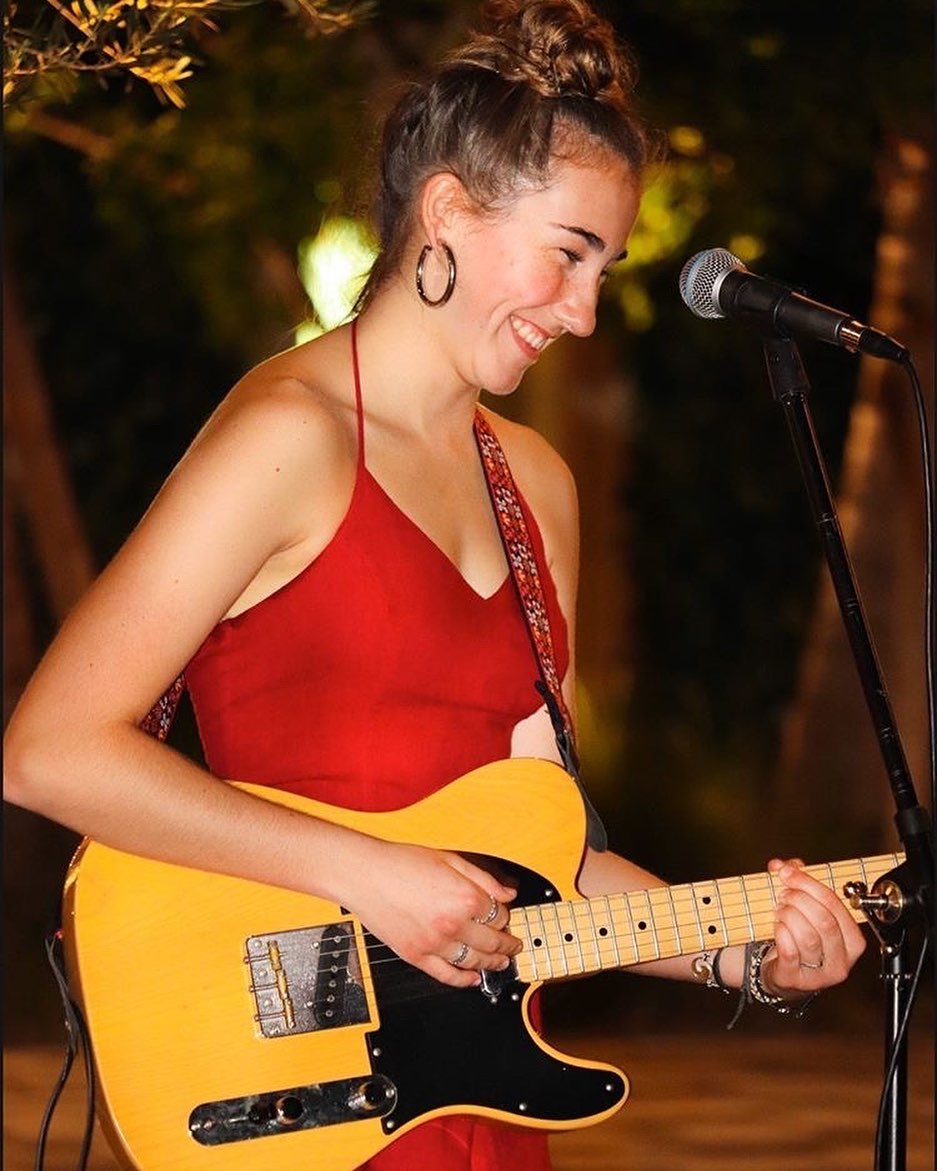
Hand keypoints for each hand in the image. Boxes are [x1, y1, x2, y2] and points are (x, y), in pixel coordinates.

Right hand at [341, 837, 520, 988]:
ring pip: (475, 961)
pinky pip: (447, 975)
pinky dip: (464, 980)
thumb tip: (507, 892)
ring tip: (502, 962)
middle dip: (508, 943)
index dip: (506, 915)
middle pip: (493, 941)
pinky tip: (473, 979)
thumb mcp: (449, 860)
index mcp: (465, 897)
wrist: (364, 875)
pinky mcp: (416, 956)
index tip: (506, 915)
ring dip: (493, 963)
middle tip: (514, 944)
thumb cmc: (401, 863)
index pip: (499, 914)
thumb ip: (483, 878)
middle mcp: (453, 923)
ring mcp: (435, 944)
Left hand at [760, 858, 866, 999]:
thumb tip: (783, 865)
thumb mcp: (807, 910)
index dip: (809, 884)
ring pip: (807, 936)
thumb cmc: (801, 938)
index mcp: (853, 939)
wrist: (785, 972)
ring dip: (788, 916)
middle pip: (824, 921)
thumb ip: (798, 883)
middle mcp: (842, 959)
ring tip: (779, 910)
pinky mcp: (797, 980)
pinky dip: (780, 933)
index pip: (836, 904)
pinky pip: (790, 951)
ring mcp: (821, 974)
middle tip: (783, 894)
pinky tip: (777, 927)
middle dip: (799, 900)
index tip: (788, 873)